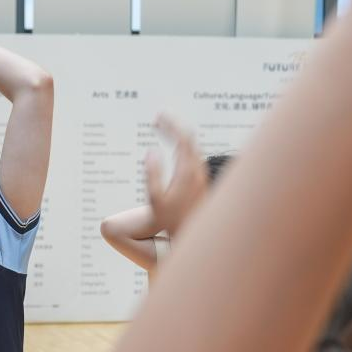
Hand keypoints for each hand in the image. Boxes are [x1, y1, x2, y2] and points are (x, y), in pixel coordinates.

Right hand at [145, 114, 208, 236]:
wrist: (193, 234)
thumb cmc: (172, 220)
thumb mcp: (155, 199)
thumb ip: (152, 174)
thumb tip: (150, 151)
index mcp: (186, 171)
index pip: (182, 138)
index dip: (170, 124)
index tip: (157, 117)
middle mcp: (198, 170)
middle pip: (190, 139)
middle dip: (174, 126)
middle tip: (159, 120)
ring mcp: (201, 175)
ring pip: (193, 147)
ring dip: (179, 136)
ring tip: (164, 131)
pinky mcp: (202, 181)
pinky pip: (194, 155)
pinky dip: (183, 147)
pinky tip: (174, 150)